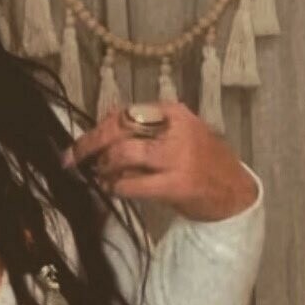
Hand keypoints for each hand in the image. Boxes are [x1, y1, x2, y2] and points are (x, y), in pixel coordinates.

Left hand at [60, 102, 258, 221]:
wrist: (233, 192)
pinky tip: (114, 189)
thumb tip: (104, 120)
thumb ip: (143, 128)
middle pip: (119, 128)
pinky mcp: (177, 184)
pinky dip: (116, 187)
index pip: (125, 113)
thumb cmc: (199, 162)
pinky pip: (132, 184)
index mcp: (173, 112)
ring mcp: (178, 156)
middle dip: (89, 145)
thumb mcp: (175, 135)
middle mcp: (175, 129)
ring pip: (123, 153)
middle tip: (71, 160)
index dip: (97, 129)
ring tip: (102, 176)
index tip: (80, 144)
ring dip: (104, 167)